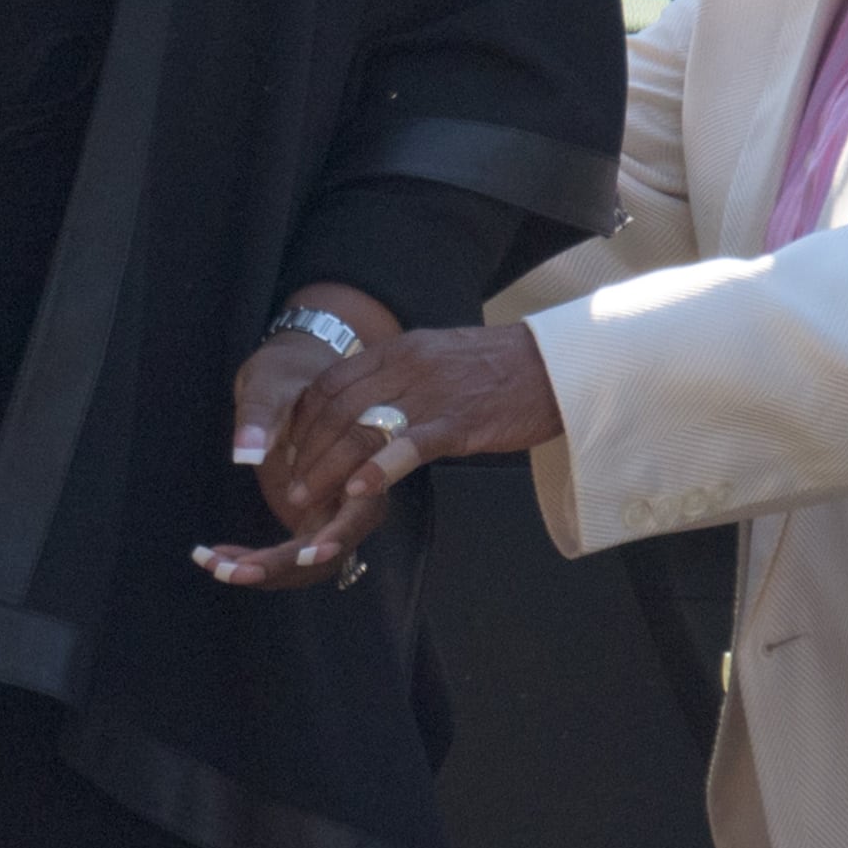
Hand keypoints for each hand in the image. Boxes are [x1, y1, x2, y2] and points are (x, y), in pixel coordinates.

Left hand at [197, 319, 565, 590]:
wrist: (558, 365)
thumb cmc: (502, 369)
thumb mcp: (441, 359)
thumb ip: (402, 377)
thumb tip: (368, 404)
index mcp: (400, 349)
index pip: (330, 382)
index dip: (302, 419)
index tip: (289, 450)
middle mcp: (408, 366)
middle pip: (336, 409)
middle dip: (306, 451)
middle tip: (291, 485)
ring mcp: (431, 393)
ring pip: (361, 429)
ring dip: (327, 468)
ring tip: (307, 498)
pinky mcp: (458, 422)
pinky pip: (407, 446)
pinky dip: (377, 468)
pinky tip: (358, 490)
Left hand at [203, 290, 404, 595]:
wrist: (283, 377)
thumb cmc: (283, 372)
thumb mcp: (268, 384)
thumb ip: (260, 414)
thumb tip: (245, 453)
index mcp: (357, 461)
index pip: (358, 511)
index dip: (338, 536)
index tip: (309, 553)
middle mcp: (349, 495)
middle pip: (329, 552)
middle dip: (283, 566)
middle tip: (233, 570)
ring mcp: (326, 511)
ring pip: (304, 564)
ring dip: (262, 572)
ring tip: (212, 563)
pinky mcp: (304, 518)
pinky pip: (283, 554)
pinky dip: (250, 560)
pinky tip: (211, 554)